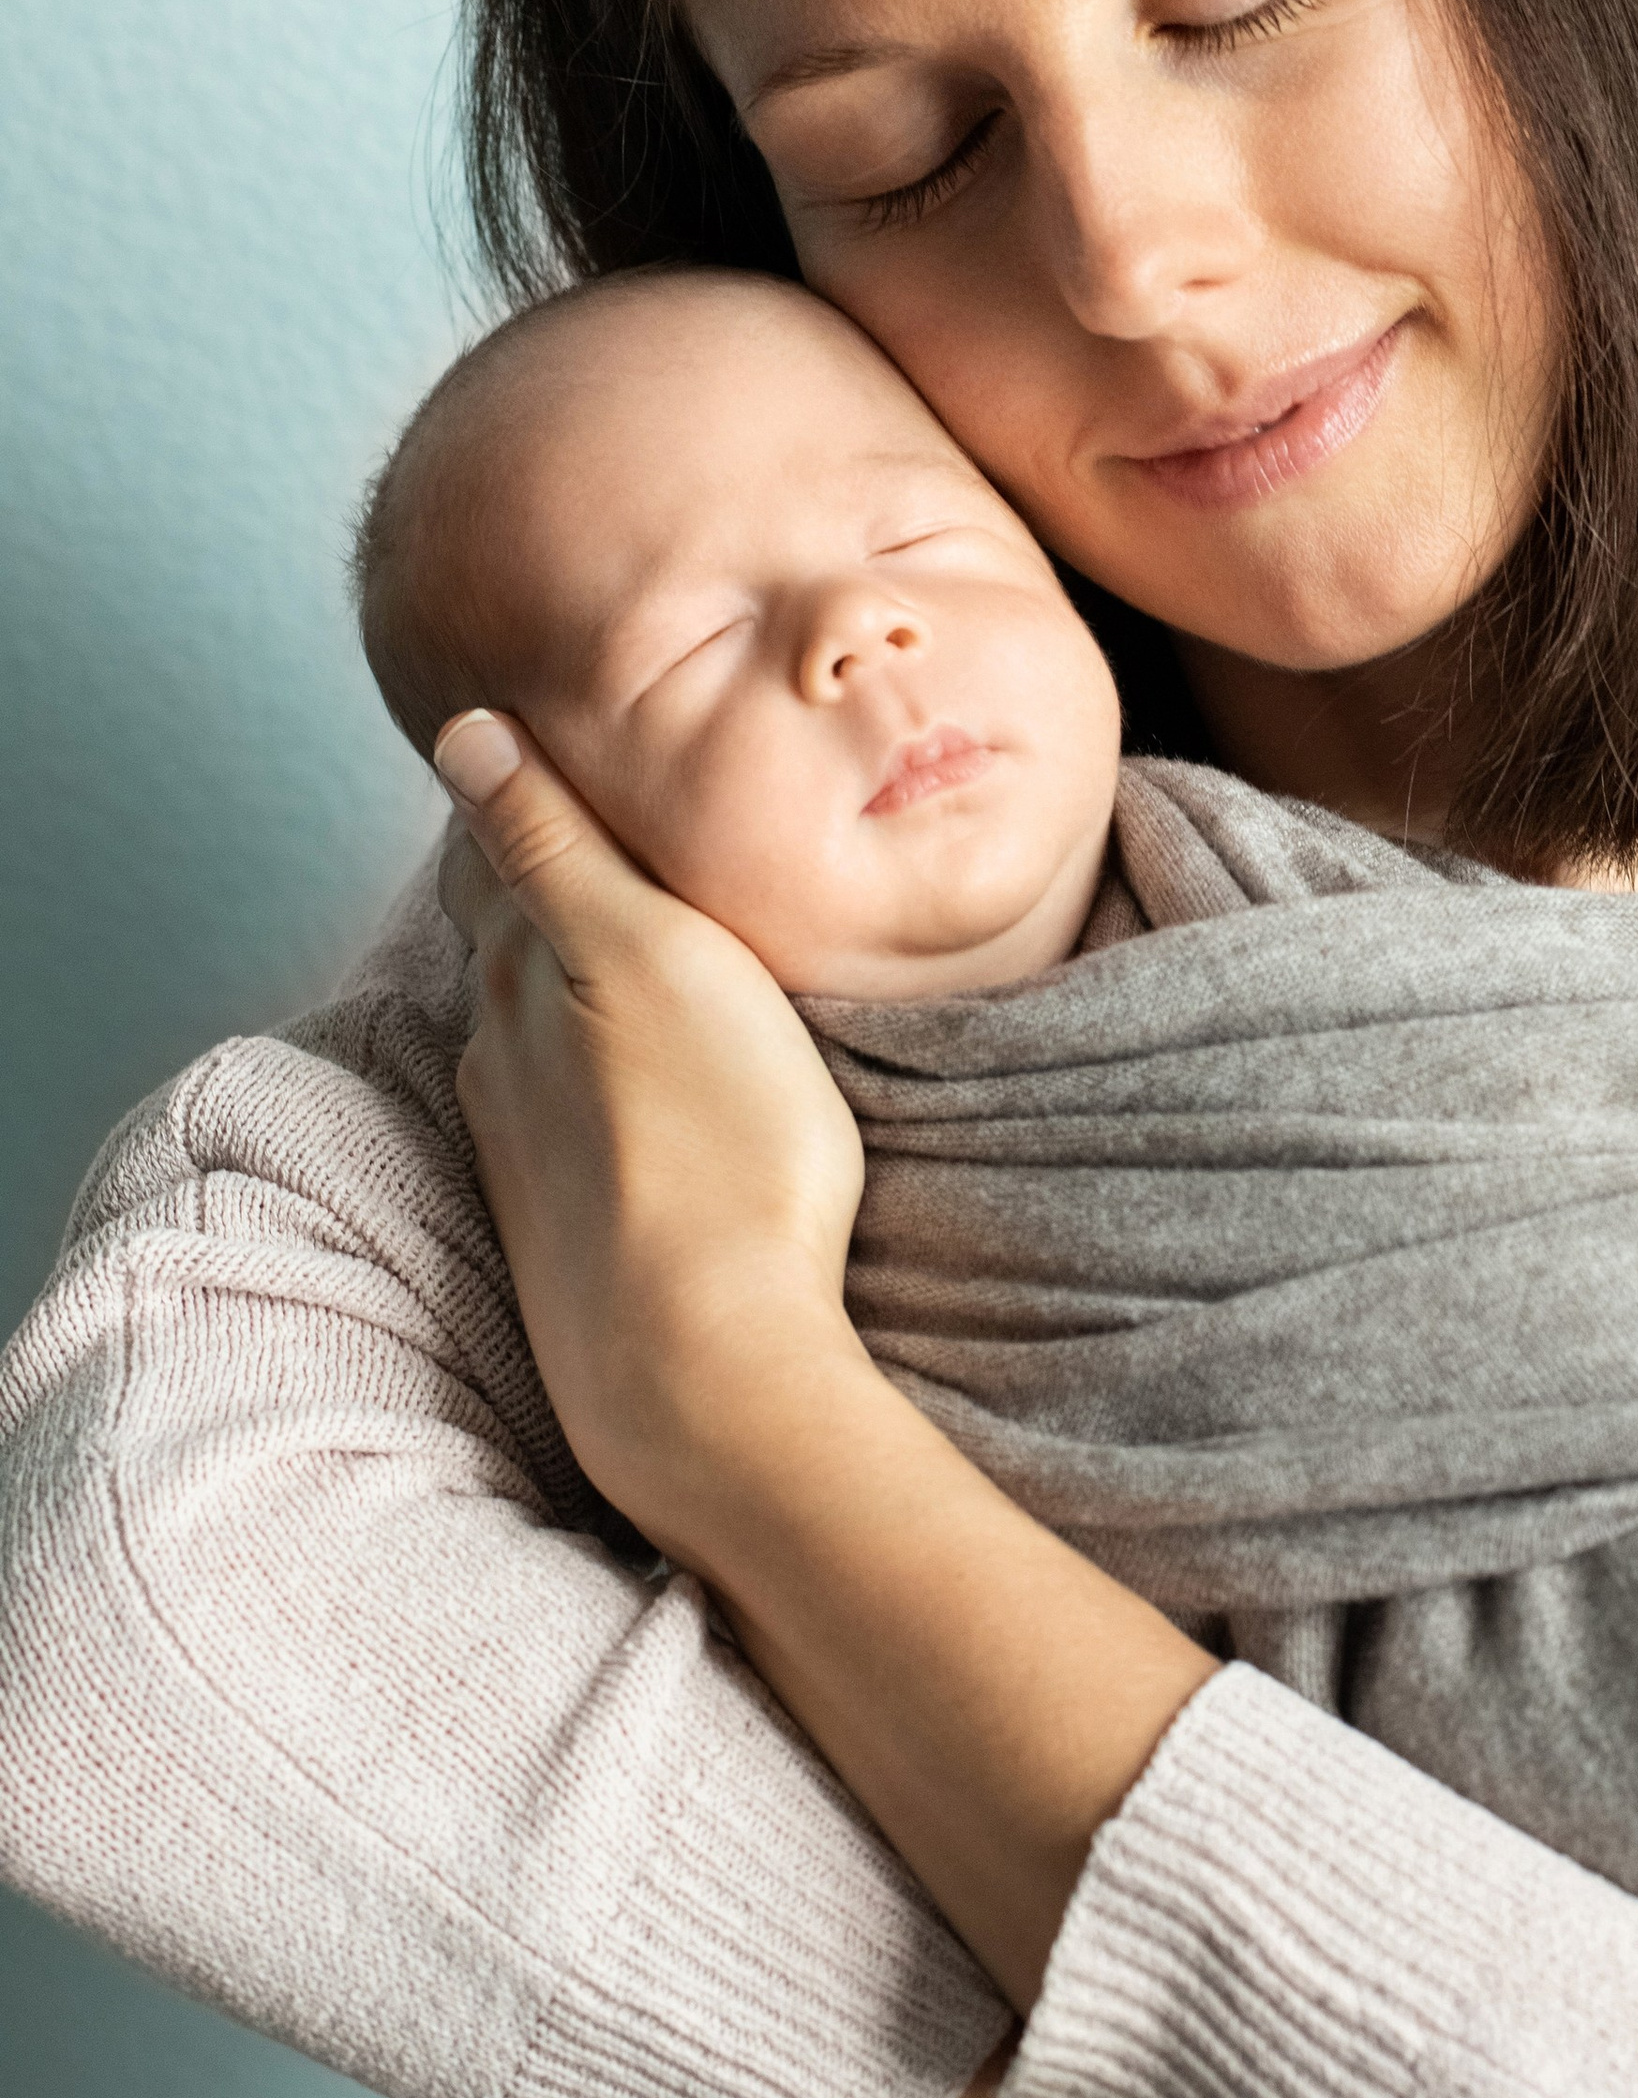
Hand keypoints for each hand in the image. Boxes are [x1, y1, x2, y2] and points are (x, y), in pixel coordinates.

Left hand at [433, 708, 867, 1538]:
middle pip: (503, 942)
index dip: (519, 792)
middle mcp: (502, 1059)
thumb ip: (552, 846)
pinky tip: (624, 1083)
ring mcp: (529, 1153)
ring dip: (557, 984)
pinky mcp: (567, 1227)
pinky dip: (582, 1074)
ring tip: (613, 944)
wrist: (705, 1367)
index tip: (540, 742)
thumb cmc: (717, 1148)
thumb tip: (460, 730)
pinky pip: (562, 1116)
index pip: (497, 854)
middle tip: (584, 823)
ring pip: (527, 1032)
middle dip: (531, 881)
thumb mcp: (648, 955)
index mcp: (524, 976)